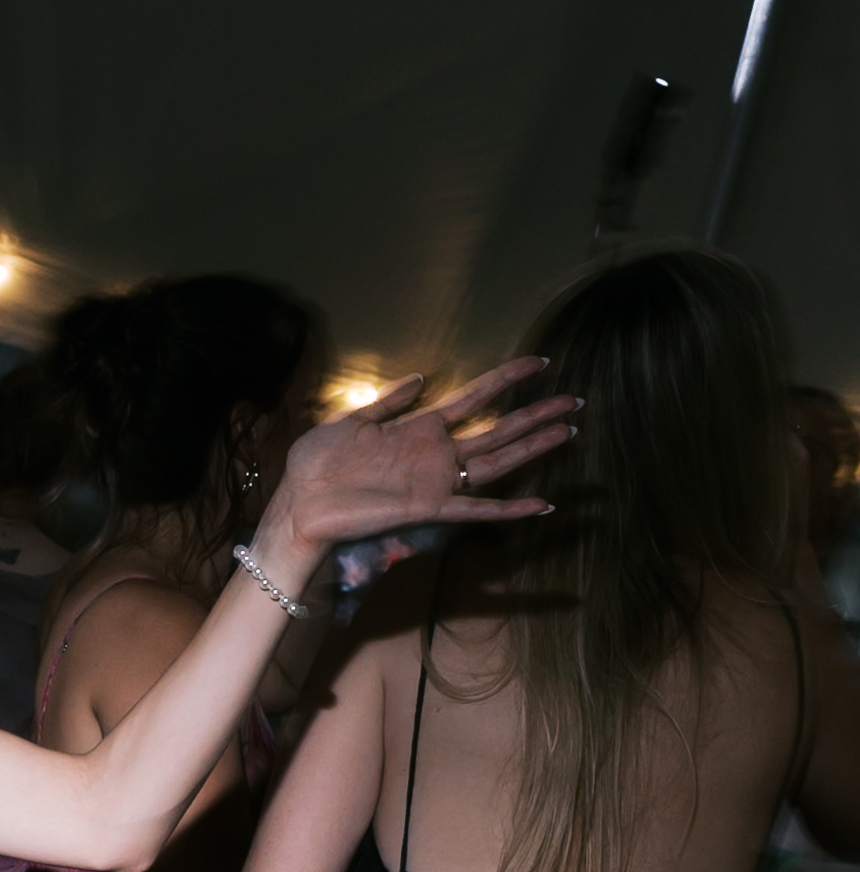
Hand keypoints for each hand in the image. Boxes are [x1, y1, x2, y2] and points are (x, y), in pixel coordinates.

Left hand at [255, 358, 575, 582]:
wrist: (297, 503)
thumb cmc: (316, 464)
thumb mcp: (349, 420)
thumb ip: (387, 401)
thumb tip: (422, 377)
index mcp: (417, 428)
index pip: (472, 397)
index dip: (506, 379)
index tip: (539, 362)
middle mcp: (434, 453)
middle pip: (496, 429)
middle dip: (534, 415)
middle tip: (574, 402)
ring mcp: (434, 480)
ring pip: (496, 462)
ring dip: (533, 448)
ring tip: (569, 431)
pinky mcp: (426, 508)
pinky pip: (475, 509)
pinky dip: (508, 510)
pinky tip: (542, 505)